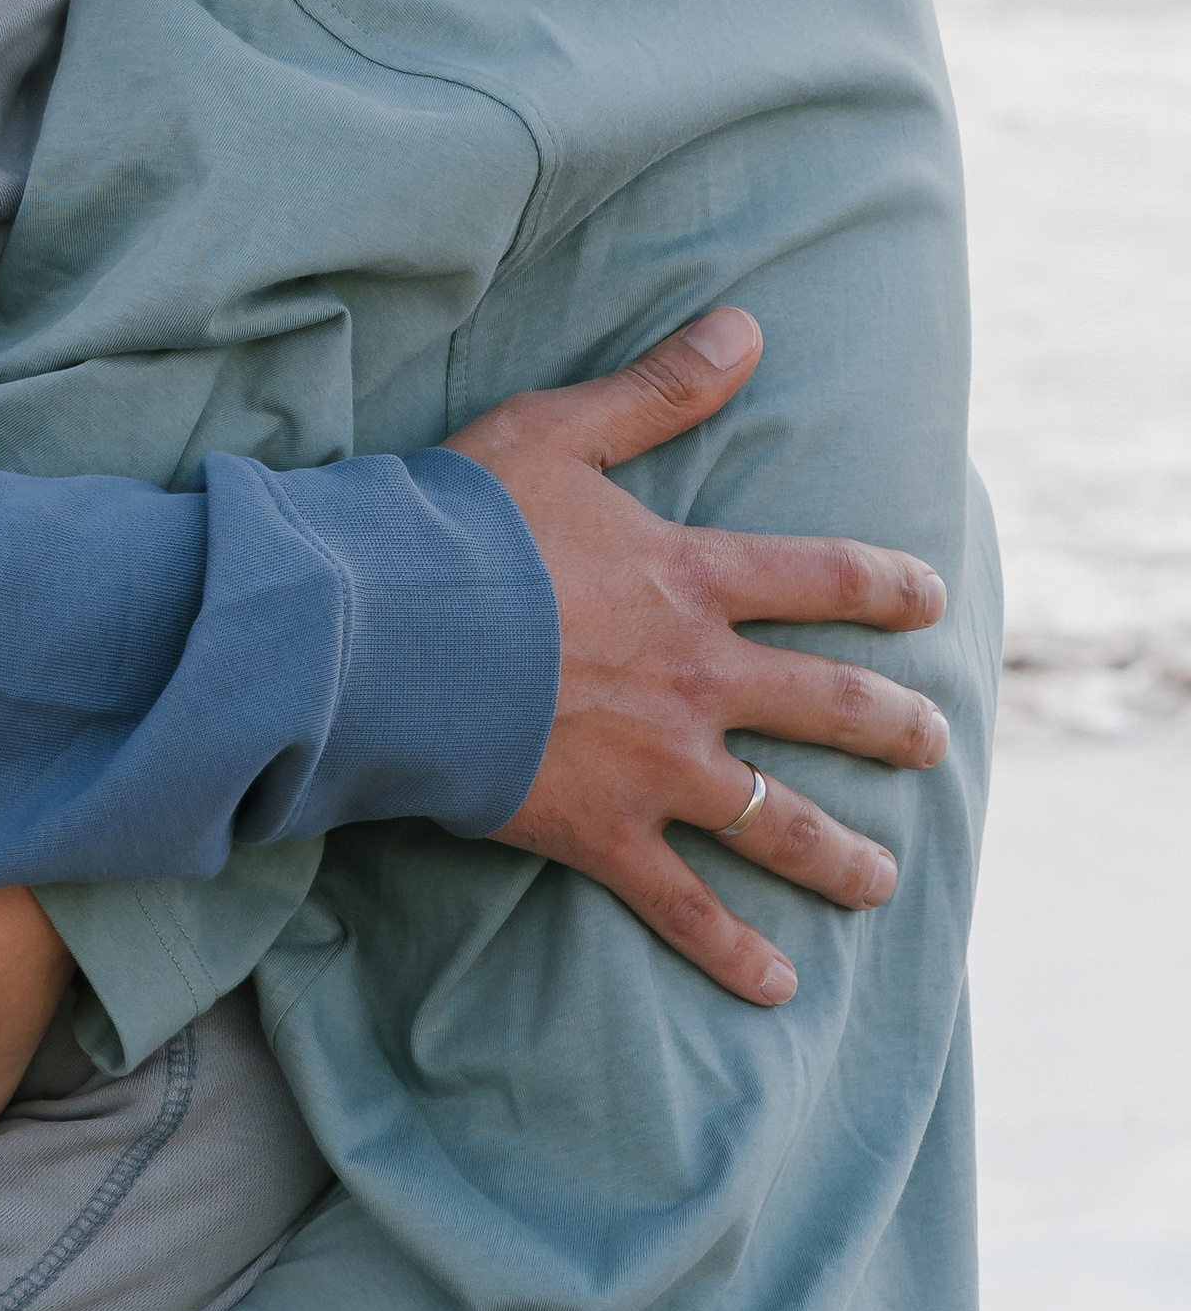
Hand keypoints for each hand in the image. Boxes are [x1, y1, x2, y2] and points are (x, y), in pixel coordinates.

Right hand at [450, 310, 950, 1007]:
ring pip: (780, 822)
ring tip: (884, 880)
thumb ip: (658, 389)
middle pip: (827, 708)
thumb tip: (747, 325)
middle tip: (931, 742)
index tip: (928, 600)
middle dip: (890, 726)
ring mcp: (659, 766)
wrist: (379, 629)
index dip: (883, 586)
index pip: (820, 578)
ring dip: (842, 854)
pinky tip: (778, 985)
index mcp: (692, 580)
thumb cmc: (457, 523)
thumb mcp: (558, 432)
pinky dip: (733, 950)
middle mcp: (698, 678)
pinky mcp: (603, 832)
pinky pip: (685, 905)